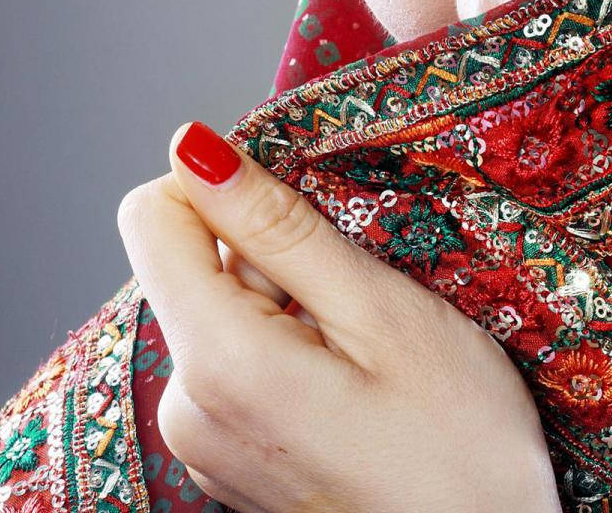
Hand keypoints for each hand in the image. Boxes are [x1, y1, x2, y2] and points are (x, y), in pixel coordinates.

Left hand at [116, 121, 562, 512]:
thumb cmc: (461, 452)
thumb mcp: (384, 313)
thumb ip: (279, 227)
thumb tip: (194, 150)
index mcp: (216, 362)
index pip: (150, 216)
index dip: (223, 187)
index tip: (303, 211)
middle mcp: (186, 407)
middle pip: (189, 265)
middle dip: (268, 255)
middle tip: (364, 300)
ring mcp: (202, 444)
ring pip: (218, 313)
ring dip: (285, 305)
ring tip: (368, 355)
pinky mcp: (227, 462)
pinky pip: (234, 367)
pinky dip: (288, 351)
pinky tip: (355, 388)